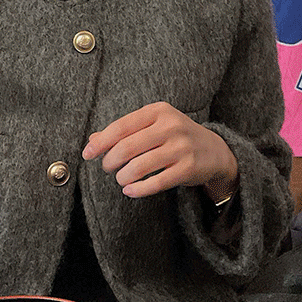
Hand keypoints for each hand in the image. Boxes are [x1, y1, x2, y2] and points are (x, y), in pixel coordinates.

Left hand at [82, 101, 237, 198]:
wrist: (214, 150)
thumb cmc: (175, 136)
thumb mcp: (153, 125)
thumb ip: (124, 130)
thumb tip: (92, 140)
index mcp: (158, 111)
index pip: (121, 126)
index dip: (101, 142)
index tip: (87, 154)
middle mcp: (171, 126)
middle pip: (127, 147)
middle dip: (110, 161)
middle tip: (107, 167)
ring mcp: (181, 147)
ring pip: (139, 166)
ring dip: (123, 176)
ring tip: (120, 179)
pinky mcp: (188, 169)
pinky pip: (156, 183)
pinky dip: (138, 189)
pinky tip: (130, 191)